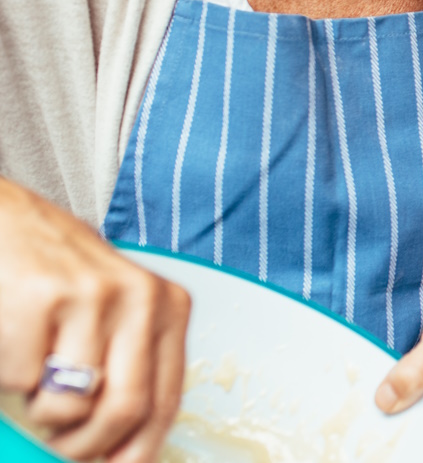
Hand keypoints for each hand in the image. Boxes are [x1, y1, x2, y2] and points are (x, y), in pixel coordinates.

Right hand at [0, 178, 190, 462]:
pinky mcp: (40, 298)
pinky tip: (15, 340)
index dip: (138, 451)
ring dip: (43, 412)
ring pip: (70, 404)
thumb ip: (127, 370)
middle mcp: (140, 297)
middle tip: (62, 444)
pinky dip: (12, 378)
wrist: (5, 221)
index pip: (166, 403)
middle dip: (87, 446)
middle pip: (126, 411)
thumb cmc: (57, 279)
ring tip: (36, 381)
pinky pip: (24, 379)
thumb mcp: (113, 314)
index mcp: (168, 306)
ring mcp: (91, 296)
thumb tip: (123, 452)